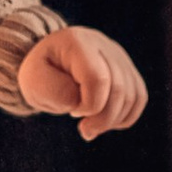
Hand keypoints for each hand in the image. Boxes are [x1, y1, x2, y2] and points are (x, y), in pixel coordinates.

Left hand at [18, 24, 148, 142]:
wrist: (48, 63)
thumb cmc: (40, 74)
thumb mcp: (33, 82)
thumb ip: (54, 92)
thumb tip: (81, 103)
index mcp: (78, 43)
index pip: (98, 79)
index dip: (89, 106)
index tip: (72, 112)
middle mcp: (104, 45)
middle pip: (119, 90)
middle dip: (103, 119)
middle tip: (84, 128)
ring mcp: (119, 56)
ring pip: (133, 96)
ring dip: (113, 120)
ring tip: (92, 124)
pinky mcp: (128, 70)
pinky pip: (138, 98)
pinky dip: (124, 117)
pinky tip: (105, 121)